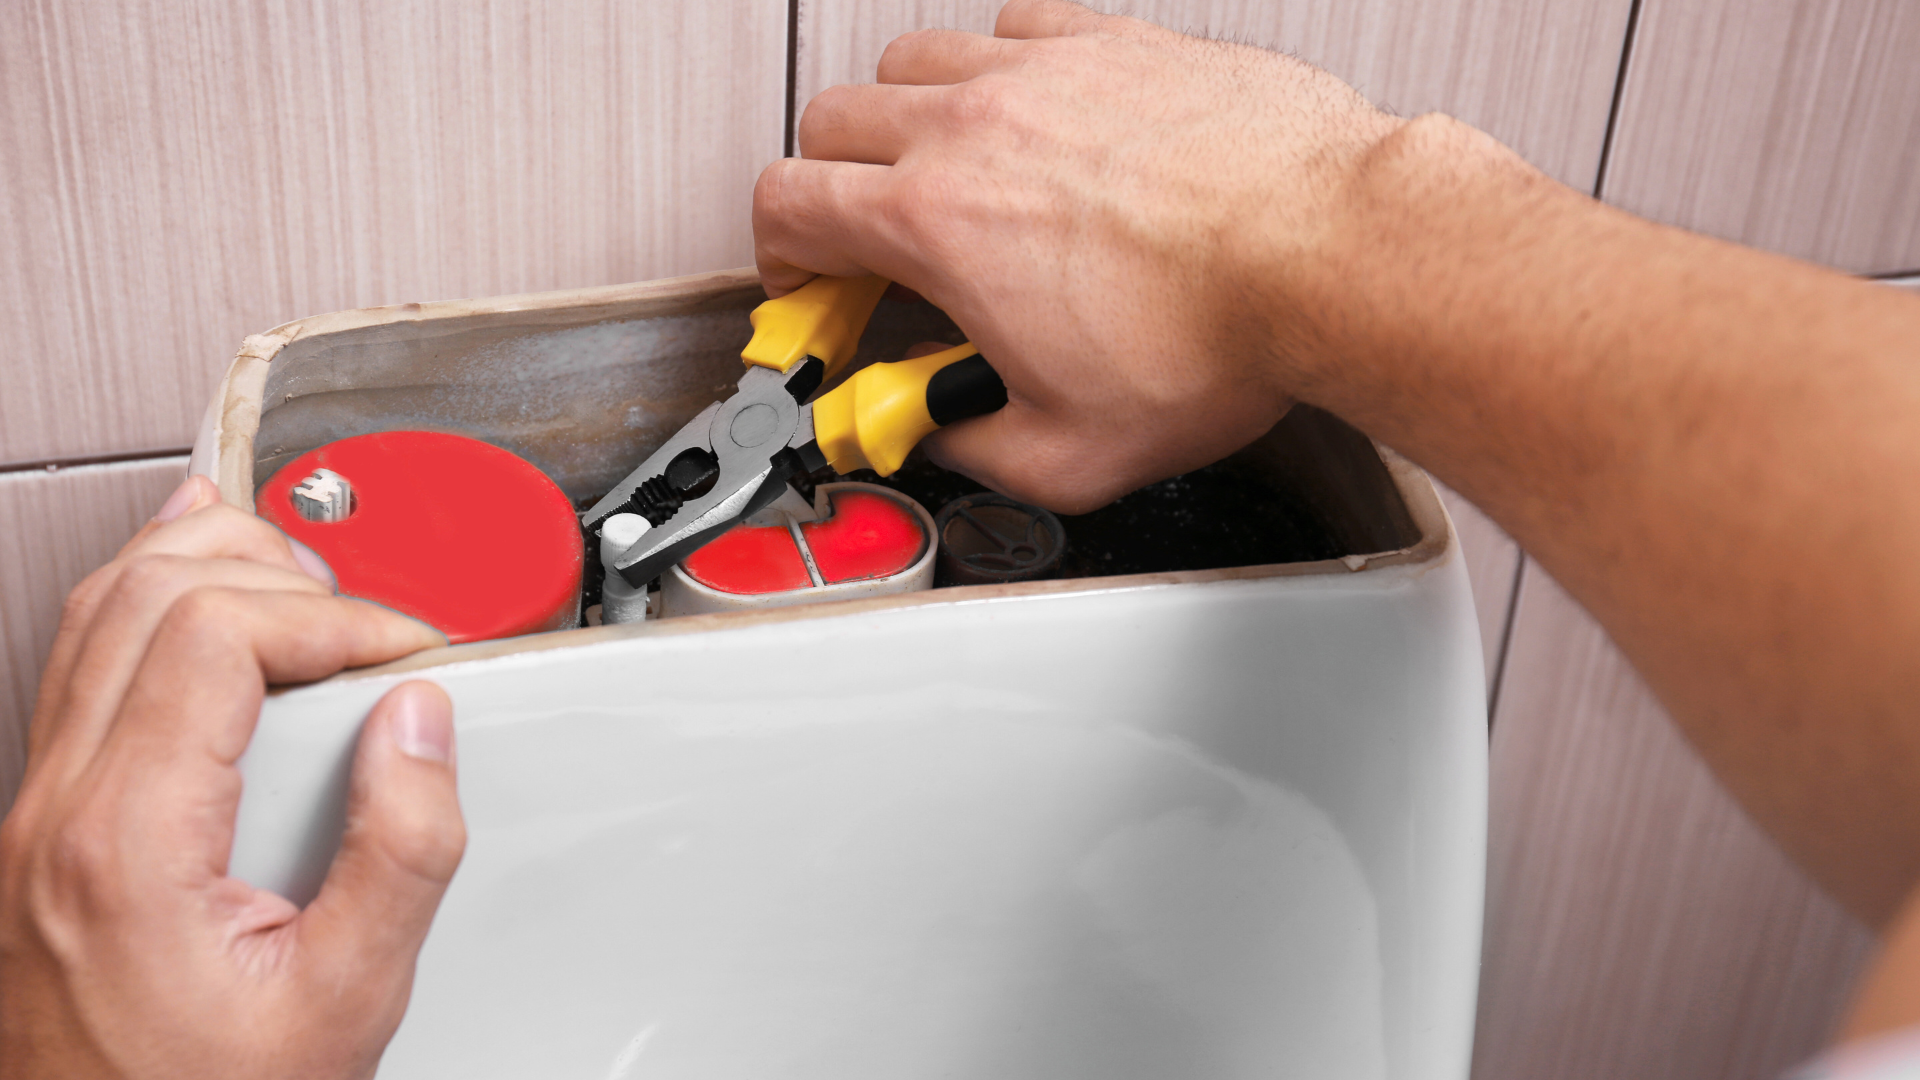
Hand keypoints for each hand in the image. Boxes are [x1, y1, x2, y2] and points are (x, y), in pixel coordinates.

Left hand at [0, 476, 463, 1078]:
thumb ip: (400, 855)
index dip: (333, 616)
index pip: (217, 635)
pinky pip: (81, 668)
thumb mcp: (345, 1002)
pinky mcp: (43, 831)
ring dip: (205, 566)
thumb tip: (418, 726)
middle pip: (144, 593)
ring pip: (94, 612)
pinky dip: (148, 604)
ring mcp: (35, 816)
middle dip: (276, 570)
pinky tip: (198, 592)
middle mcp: (57, 812)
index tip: (405, 656)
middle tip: (365, 620)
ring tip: (301, 583)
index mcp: (125, 843)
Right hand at [755, 0, 1402, 511]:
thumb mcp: (1071, 454)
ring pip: (910, 58)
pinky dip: (998, 67)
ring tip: (944, 175)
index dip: (780, 255)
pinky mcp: (1114, 42)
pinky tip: (1033, 116)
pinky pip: (1013, 24)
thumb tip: (945, 435)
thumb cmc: (1222, 337)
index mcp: (938, 223)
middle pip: (832, 121)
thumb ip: (975, 449)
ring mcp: (1044, 71)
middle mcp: (974, 127)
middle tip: (869, 241)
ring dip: (902, 120)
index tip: (812, 285)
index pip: (788, 205)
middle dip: (829, 187)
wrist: (1332, 253)